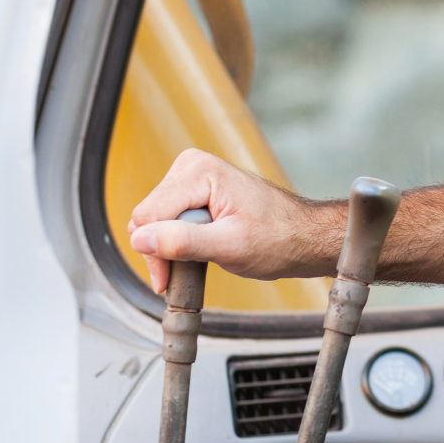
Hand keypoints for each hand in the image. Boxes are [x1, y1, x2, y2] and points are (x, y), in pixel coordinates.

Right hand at [127, 149, 334, 292]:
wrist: (302, 236)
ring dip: (168, 247)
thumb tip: (142, 238)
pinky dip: (175, 240)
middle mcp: (192, 166)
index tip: (169, 276)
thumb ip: (183, 241)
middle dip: (161, 249)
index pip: (147, 216)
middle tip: (189, 267)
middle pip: (146, 218)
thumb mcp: (230, 246)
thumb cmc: (277, 238)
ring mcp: (192, 177)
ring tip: (201, 255)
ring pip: (152, 221)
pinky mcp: (193, 191)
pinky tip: (198, 248)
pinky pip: (165, 219)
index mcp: (200, 171)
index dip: (155, 251)